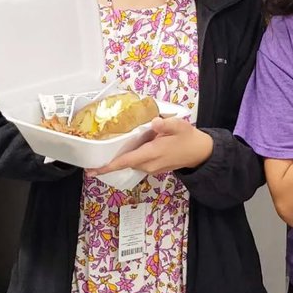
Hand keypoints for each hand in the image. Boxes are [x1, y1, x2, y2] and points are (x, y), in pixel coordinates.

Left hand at [91, 117, 213, 175]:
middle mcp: (149, 164)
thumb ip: (166, 124)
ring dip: (123, 157)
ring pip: (132, 163)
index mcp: (152, 153)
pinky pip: (138, 163)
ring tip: (114, 145)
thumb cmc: (189, 138)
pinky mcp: (154, 168)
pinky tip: (133, 145)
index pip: (126, 162)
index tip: (93, 170)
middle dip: (112, 159)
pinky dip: (132, 156)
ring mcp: (152, 168)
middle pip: (125, 163)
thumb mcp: (179, 126)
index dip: (108, 167)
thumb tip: (154, 122)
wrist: (200, 152)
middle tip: (99, 147)